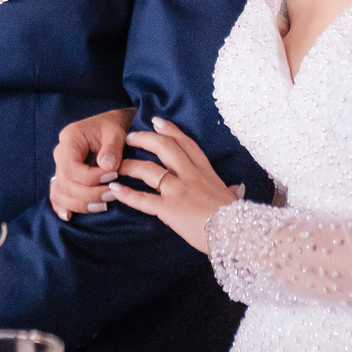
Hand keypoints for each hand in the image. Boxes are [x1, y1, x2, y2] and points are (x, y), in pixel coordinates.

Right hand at [50, 106, 135, 218]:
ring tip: (103, 206)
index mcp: (70, 139)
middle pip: (65, 183)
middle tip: (112, 194)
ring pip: (59, 192)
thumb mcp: (116, 132)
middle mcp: (60, 153)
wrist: (110, 127)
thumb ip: (112, 148)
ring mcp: (60, 166)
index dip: (91, 178)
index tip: (113, 176)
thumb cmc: (113, 127)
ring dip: (80, 204)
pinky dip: (62, 206)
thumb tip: (107, 166)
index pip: (71, 167)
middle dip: (89, 194)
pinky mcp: (65, 176)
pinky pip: (57, 194)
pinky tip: (69, 217)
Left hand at [103, 118, 238, 252]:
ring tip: (117, 164)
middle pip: (164, 148)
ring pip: (149, 170)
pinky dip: (127, 194)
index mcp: (205, 171)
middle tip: (131, 136)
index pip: (186, 144)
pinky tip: (114, 189)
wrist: (237, 231)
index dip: (170, 130)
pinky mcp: (168, 209)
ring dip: (130, 166)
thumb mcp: (233, 197)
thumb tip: (237, 189)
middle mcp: (190, 175)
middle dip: (146, 139)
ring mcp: (178, 190)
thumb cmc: (237, 216)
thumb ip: (230, 191)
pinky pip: (143, 199)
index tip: (157, 121)